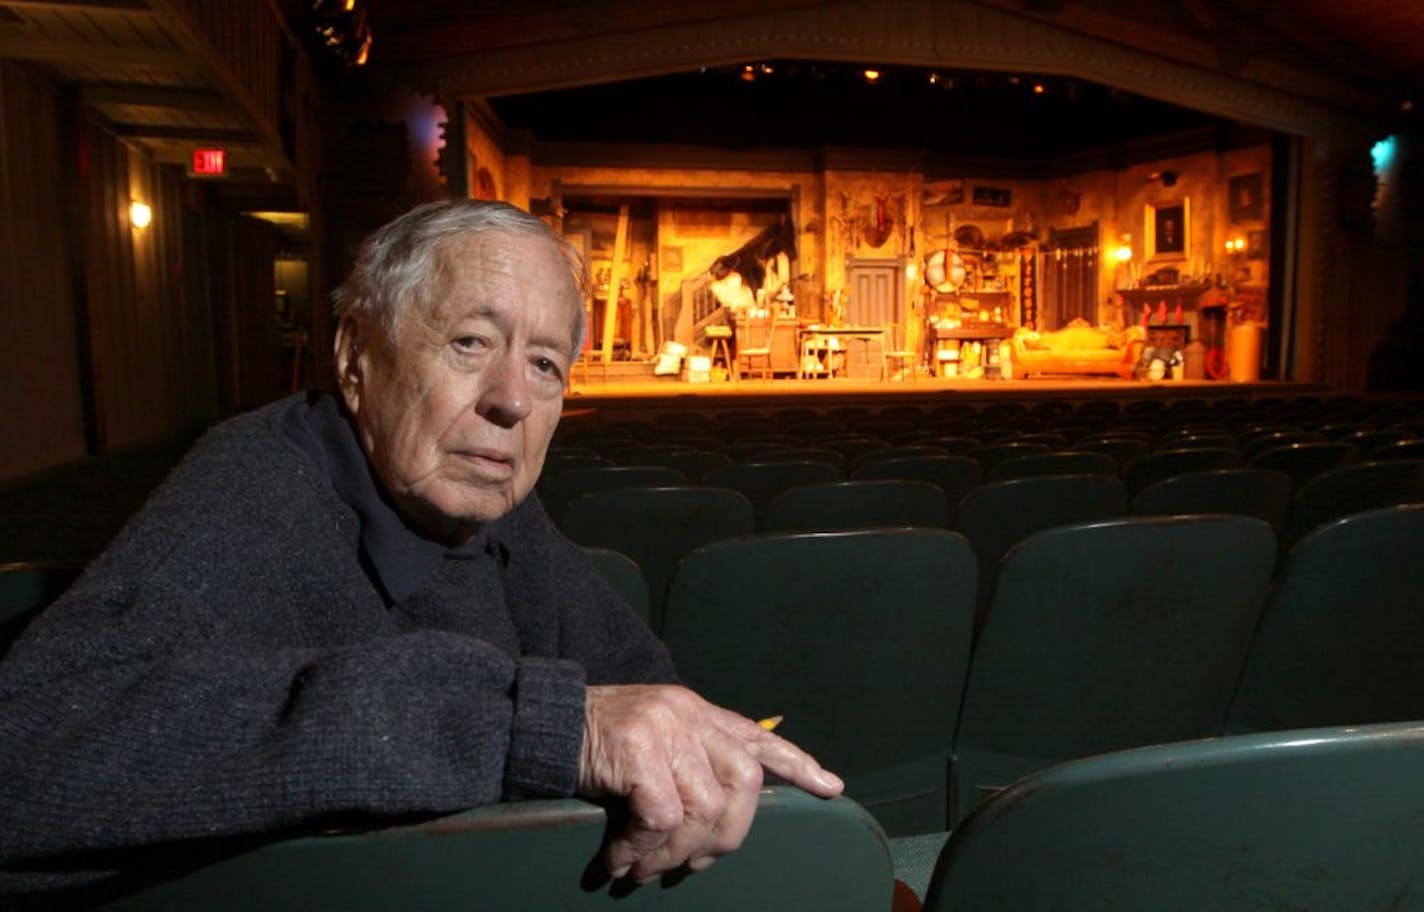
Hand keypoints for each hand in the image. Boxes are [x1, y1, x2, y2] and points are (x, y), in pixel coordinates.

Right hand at [578, 684, 842, 881]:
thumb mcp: (650, 739)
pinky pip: (661, 817)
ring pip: (704, 807)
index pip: (758, 737)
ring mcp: (665, 728)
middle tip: (694, 865)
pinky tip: (619, 859)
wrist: (537, 723)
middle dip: (728, 835)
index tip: (831, 788)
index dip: (797, 763)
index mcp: (696, 712)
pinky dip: (643, 848)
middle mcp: (688, 714)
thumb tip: (715, 815)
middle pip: (745, 781)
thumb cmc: (593, 743)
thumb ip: (687, 760)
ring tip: (643, 869)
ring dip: (674, 853)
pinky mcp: (637, 749)